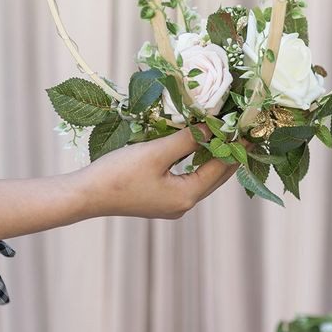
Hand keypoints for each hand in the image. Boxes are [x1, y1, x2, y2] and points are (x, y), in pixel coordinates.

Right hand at [78, 127, 237, 219]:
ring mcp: (172, 204)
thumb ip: (187, 140)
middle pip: (216, 176)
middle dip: (229, 152)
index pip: (221, 168)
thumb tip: (213, 128)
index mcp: (186, 197)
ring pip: (203, 177)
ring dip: (213, 156)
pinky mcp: (160, 199)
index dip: (235, 146)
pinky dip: (197, 162)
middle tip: (241, 128)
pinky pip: (189, 179)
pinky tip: (198, 146)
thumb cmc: (118, 174)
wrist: (85, 195)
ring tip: (224, 133)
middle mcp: (184, 205)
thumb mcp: (156, 153)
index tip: (246, 126)